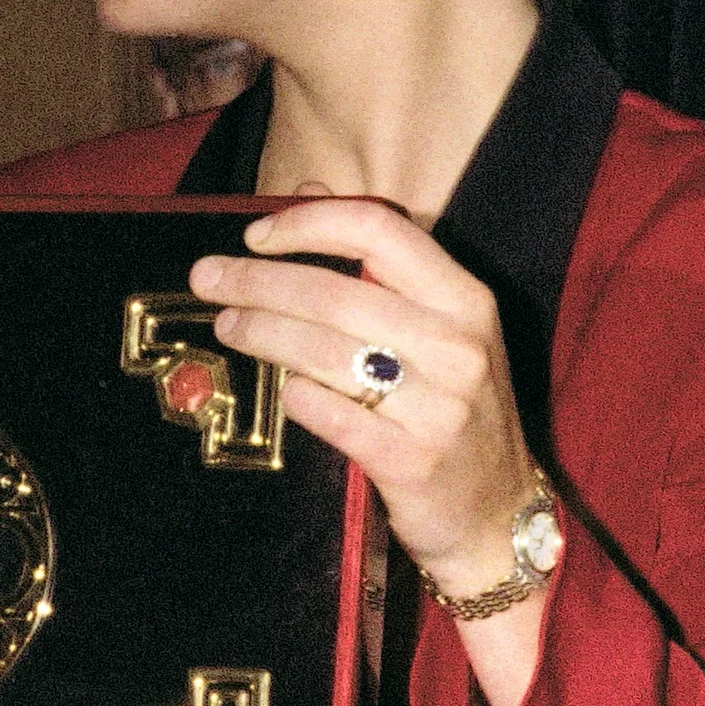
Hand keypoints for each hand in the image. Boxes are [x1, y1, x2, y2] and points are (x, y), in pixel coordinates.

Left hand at [194, 201, 549, 705]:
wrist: (496, 517)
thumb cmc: (454, 411)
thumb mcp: (440, 328)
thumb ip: (381, 259)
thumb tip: (310, 188)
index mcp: (466, 299)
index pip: (381, 230)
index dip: (309, 223)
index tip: (256, 233)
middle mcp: (459, 346)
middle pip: (337, 293)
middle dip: (259, 281)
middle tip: (208, 279)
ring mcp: (440, 407)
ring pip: (325, 352)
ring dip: (261, 333)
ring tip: (225, 327)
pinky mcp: (412, 462)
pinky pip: (331, 415)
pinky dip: (293, 394)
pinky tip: (271, 384)